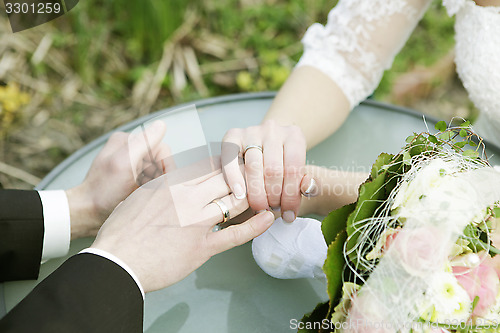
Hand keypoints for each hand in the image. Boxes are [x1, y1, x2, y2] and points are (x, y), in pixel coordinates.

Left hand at [66, 121, 172, 238]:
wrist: (88, 214)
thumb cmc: (103, 191)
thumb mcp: (124, 164)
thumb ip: (143, 143)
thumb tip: (162, 124)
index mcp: (127, 141)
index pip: (161, 149)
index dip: (165, 166)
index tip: (160, 183)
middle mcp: (130, 149)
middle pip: (161, 160)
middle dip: (159, 176)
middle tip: (148, 190)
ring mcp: (132, 163)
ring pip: (159, 172)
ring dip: (156, 184)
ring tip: (142, 195)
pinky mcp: (133, 177)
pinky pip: (152, 180)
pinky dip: (151, 189)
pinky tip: (141, 196)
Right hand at [90, 157, 274, 291]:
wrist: (115, 261)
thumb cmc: (120, 231)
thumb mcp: (138, 196)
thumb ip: (158, 186)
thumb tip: (167, 181)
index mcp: (172, 184)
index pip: (208, 166)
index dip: (227, 163)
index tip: (239, 160)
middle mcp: (187, 198)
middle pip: (226, 179)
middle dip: (244, 174)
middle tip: (259, 173)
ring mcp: (196, 223)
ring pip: (234, 202)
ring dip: (252, 196)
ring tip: (266, 192)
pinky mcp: (201, 248)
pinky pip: (234, 235)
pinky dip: (255, 227)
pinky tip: (268, 219)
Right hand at [222, 120, 315, 222]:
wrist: (264, 145)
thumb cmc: (284, 164)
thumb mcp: (299, 171)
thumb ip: (307, 182)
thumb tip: (309, 188)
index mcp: (294, 136)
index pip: (293, 169)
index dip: (291, 196)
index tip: (289, 215)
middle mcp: (273, 129)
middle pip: (273, 169)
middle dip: (273, 196)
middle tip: (272, 211)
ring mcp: (251, 131)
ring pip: (253, 167)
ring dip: (256, 193)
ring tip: (259, 208)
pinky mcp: (233, 135)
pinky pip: (231, 159)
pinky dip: (234, 179)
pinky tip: (239, 195)